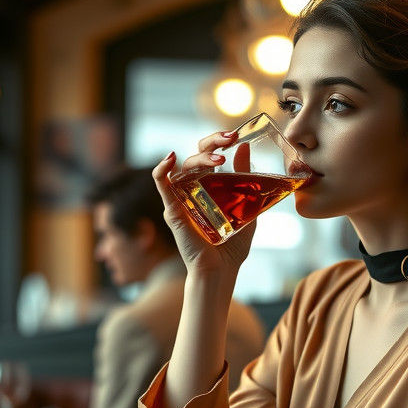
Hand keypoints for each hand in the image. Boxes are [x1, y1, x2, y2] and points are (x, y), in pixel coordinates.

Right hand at [152, 134, 255, 275]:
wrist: (220, 271)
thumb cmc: (232, 245)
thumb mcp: (246, 207)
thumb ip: (246, 180)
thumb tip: (246, 148)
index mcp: (208, 187)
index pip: (209, 155)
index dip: (219, 141)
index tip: (237, 136)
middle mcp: (192, 189)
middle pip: (196, 155)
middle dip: (212, 142)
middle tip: (230, 138)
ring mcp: (181, 198)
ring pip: (184, 166)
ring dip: (202, 157)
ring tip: (221, 159)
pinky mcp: (172, 209)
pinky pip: (161, 184)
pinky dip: (162, 169)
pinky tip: (170, 158)